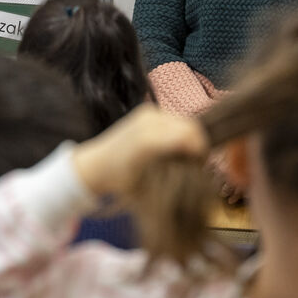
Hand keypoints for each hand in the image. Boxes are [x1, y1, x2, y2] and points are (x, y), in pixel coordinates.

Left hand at [70, 104, 207, 197]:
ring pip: (184, 121)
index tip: (199, 166)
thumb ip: (174, 175)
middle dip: (198, 144)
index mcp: (148, 141)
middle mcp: (148, 121)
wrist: (98, 164)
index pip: (188, 136)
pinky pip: (174, 119)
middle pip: (190, 126)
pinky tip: (174, 146)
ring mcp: (148, 112)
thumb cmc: (122, 181)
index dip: (200, 151)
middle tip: (196, 163)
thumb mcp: (149, 187)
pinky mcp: (147, 110)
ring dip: (190, 137)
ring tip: (185, 155)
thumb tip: (198, 169)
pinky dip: (180, 132)